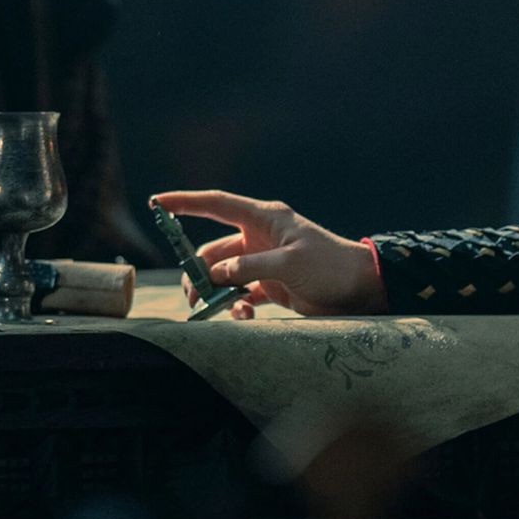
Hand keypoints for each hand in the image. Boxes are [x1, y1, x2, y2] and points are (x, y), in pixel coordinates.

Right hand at [150, 190, 385, 317]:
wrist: (361, 291)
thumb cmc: (331, 267)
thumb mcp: (290, 264)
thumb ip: (250, 267)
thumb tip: (216, 274)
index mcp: (265, 219)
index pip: (217, 204)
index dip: (185, 202)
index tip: (156, 202)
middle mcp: (260, 238)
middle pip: (212, 252)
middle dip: (197, 273)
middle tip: (195, 297)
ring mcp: (263, 262)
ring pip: (221, 275)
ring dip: (214, 293)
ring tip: (213, 310)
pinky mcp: (269, 286)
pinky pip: (239, 295)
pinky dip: (234, 307)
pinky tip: (242, 317)